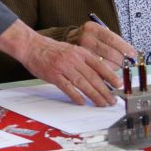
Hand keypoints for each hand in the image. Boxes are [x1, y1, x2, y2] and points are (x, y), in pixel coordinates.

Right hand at [0, 21, 120, 106]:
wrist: (32, 46)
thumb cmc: (51, 50)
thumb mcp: (71, 50)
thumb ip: (84, 60)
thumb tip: (99, 75)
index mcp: (80, 52)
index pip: (99, 65)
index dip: (111, 76)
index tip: (119, 85)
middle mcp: (74, 59)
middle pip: (93, 77)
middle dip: (105, 91)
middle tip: (111, 100)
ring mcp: (63, 67)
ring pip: (83, 84)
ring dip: (94, 96)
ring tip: (101, 104)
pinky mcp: (54, 75)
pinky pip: (67, 87)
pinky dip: (76, 96)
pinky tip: (82, 102)